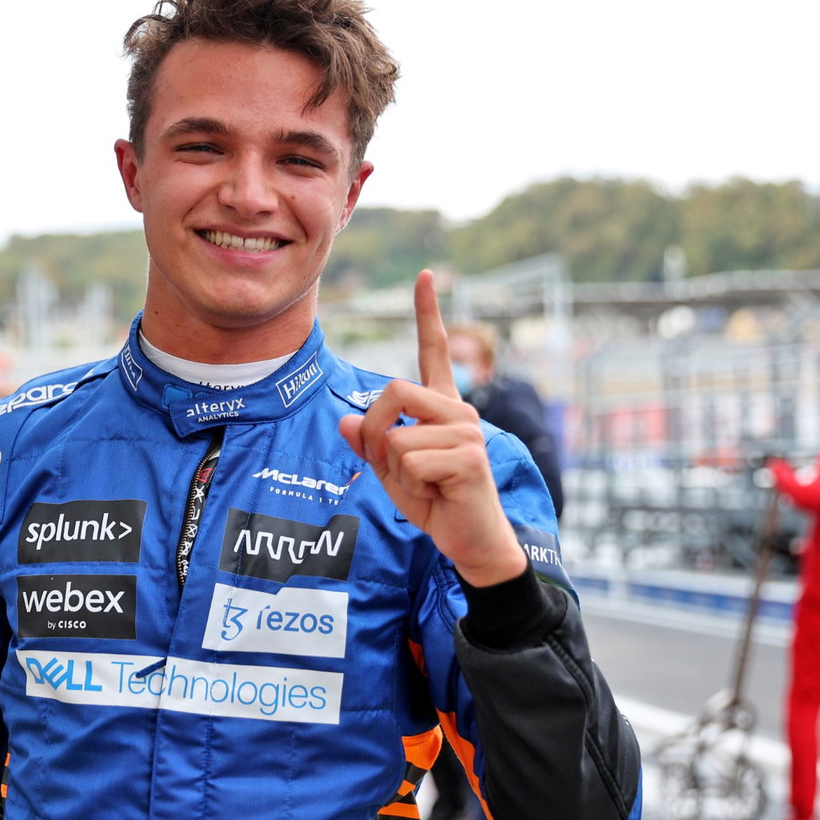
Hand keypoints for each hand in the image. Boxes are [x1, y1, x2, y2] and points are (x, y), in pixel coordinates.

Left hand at [338, 270, 526, 586]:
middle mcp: (460, 411)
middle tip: (398, 468)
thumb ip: (371, 444)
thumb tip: (348, 420)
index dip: (427, 314)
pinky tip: (437, 495)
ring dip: (396, 470)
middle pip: (393, 391)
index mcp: (443, 408)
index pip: (435, 351)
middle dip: (377, 434)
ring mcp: (468, 433)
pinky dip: (410, 486)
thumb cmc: (435, 503)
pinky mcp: (468, 458)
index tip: (425, 276)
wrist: (471, 543)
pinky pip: (409, 461)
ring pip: (396, 436)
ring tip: (425, 486)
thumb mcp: (391, 472)